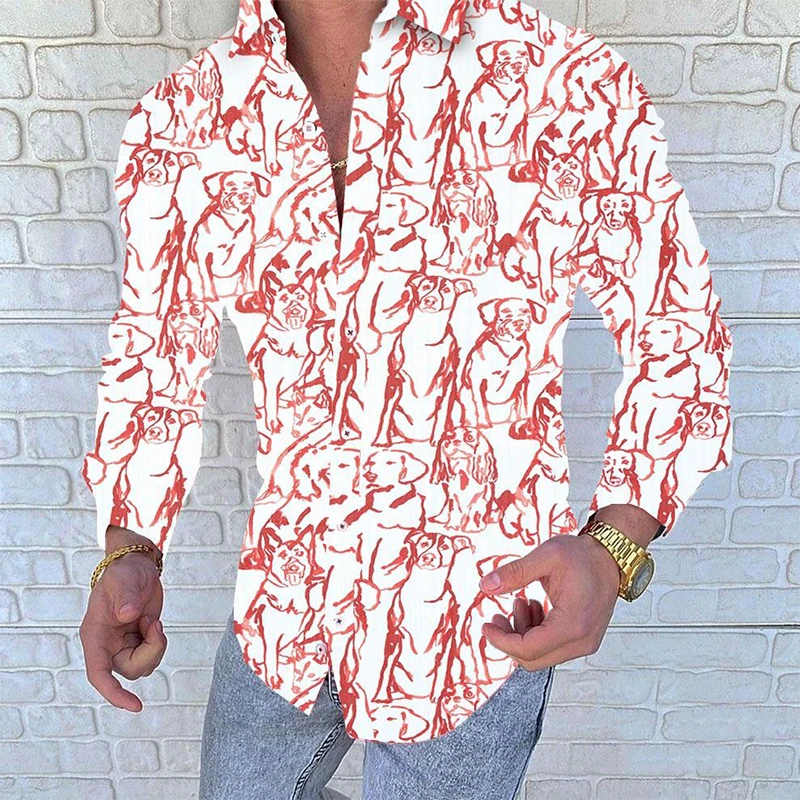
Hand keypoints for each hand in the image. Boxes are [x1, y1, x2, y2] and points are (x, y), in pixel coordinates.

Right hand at [79, 527, 166, 711]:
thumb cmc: (124, 573)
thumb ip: (124, 597)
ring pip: (144, 666)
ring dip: (156, 646)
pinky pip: (152, 656)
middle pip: (131, 670)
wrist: (136, 567)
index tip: (136, 707)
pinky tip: (154, 623)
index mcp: (95, 636)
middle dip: (150, 651)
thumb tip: (128, 615)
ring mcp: (122, 646)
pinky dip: (159, 643)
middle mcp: (106, 646)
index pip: (99, 673)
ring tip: (153, 620)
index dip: (114, 693)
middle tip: (155, 623)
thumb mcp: (123, 581)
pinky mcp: (138, 642)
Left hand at [479, 533, 621, 670]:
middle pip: (533, 659)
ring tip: (521, 602)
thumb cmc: (585, 556)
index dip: (501, 641)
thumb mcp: (546, 556)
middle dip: (509, 640)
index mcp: (572, 624)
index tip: (487, 627)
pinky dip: (537, 633)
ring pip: (541, 655)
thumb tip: (487, 586)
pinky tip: (534, 608)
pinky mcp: (583, 639)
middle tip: (497, 617)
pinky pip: (552, 648)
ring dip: (523, 633)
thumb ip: (514, 572)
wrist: (610, 557)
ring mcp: (584, 642)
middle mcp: (582, 640)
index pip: (528, 649)